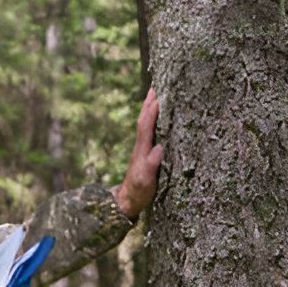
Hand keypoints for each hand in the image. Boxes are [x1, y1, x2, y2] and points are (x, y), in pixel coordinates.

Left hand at [114, 88, 164, 219]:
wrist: (128, 201)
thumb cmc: (139, 192)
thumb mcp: (146, 181)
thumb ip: (151, 165)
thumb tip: (159, 148)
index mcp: (142, 150)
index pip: (146, 126)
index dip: (151, 111)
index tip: (158, 95)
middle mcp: (141, 146)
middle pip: (143, 119)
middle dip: (149, 102)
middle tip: (156, 85)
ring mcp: (142, 148)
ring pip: (145, 123)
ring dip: (150, 108)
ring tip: (156, 94)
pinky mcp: (145, 153)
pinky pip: (149, 130)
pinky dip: (152, 119)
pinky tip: (157, 116)